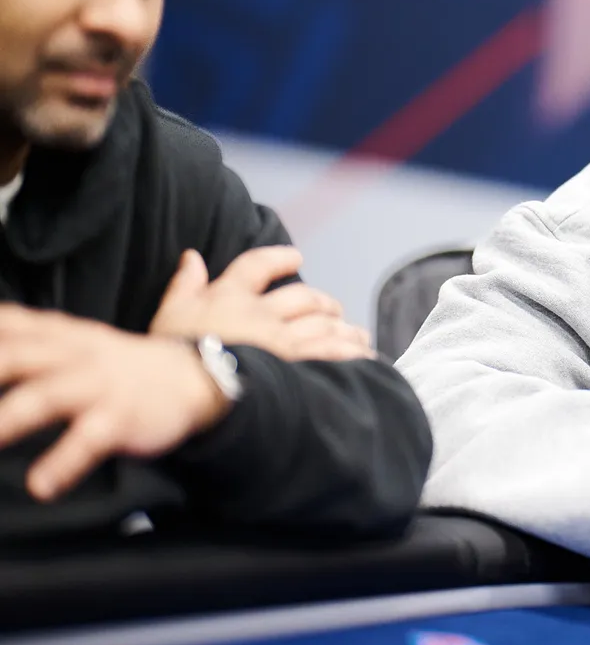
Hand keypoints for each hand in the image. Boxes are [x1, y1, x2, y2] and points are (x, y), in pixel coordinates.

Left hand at [0, 306, 229, 500]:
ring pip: (43, 397)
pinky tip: (41, 485)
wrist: (197, 378)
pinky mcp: (122, 417)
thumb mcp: (78, 337)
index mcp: (60, 334)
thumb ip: (30, 331)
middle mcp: (74, 354)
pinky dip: (64, 461)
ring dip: (5, 420)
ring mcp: (98, 385)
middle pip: (13, 358)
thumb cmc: (125, 365)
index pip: (8, 328)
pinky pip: (89, 439)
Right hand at [151, 247, 372, 360]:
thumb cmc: (172, 353)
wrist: (187, 388)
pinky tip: (364, 356)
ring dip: (344, 329)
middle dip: (323, 302)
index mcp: (232, 296)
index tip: (296, 256)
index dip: (279, 259)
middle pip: (304, 298)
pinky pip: (333, 355)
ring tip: (356, 334)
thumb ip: (185, 284)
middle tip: (333, 308)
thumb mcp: (170, 312)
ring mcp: (285, 341)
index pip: (258, 266)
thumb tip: (192, 257)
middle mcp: (265, 314)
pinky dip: (351, 353)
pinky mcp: (299, 367)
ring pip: (325, 326)